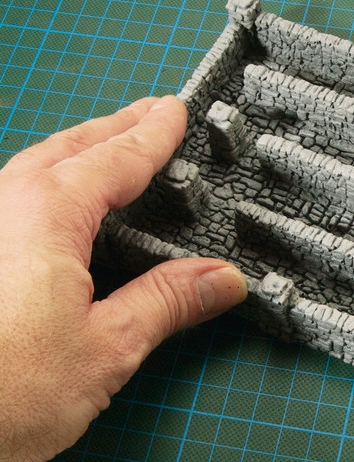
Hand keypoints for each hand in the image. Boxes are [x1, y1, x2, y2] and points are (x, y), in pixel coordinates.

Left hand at [0, 96, 246, 461]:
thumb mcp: (107, 348)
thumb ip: (167, 302)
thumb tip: (223, 279)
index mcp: (46, 213)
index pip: (115, 160)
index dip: (152, 136)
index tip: (175, 113)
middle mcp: (3, 206)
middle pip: (68, 148)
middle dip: (113, 128)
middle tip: (150, 113)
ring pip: (33, 168)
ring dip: (78, 150)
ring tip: (111, 147)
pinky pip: (13, 196)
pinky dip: (48, 183)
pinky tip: (59, 210)